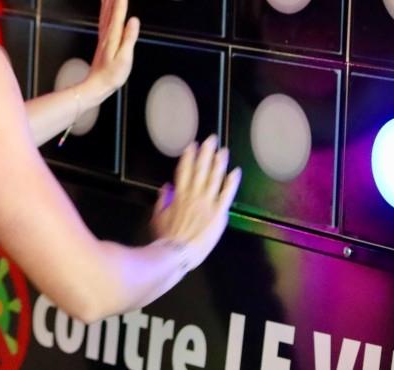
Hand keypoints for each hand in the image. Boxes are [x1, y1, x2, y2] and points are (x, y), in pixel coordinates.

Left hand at [79, 0, 140, 105]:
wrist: (95, 86)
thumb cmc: (112, 76)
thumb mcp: (124, 59)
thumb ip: (129, 38)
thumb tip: (134, 19)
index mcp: (114, 34)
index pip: (120, 8)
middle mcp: (108, 31)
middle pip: (113, 4)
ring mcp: (104, 34)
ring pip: (108, 9)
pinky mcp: (103, 39)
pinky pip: (104, 17)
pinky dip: (105, 6)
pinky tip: (104, 1)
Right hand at [150, 135, 240, 268]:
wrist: (177, 253)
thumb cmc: (165, 237)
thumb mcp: (157, 217)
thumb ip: (162, 200)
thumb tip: (166, 187)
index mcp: (179, 195)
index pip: (184, 171)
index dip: (189, 157)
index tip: (192, 145)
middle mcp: (194, 195)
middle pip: (200, 169)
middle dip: (206, 153)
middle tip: (211, 139)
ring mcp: (207, 203)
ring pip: (214, 178)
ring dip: (219, 163)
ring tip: (223, 150)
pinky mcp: (219, 213)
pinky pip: (227, 195)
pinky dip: (231, 183)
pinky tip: (236, 172)